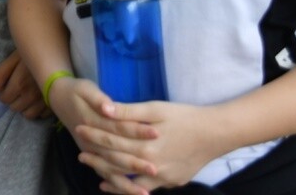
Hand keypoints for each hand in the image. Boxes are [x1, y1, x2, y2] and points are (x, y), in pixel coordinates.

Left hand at [0, 49, 50, 119]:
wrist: (56, 51)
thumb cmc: (33, 52)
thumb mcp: (14, 58)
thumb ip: (1, 73)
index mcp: (19, 84)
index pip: (4, 99)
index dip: (2, 93)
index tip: (6, 87)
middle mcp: (31, 96)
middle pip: (15, 108)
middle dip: (12, 100)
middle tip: (16, 91)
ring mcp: (44, 101)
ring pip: (29, 115)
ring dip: (25, 107)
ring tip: (26, 97)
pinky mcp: (55, 103)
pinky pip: (43, 115)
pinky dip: (39, 110)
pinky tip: (38, 100)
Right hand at [50, 77, 159, 187]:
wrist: (60, 98)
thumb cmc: (77, 92)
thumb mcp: (86, 89)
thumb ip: (98, 99)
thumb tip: (108, 107)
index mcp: (91, 121)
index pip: (118, 128)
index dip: (137, 130)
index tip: (156, 133)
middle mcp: (90, 141)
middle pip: (115, 154)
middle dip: (135, 163)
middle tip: (155, 170)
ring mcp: (90, 151)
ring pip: (109, 169)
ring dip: (126, 183)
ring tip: (144, 193)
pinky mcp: (92, 156)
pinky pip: (105, 174)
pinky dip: (117, 186)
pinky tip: (132, 192)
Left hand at [76, 100, 221, 194]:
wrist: (216, 133)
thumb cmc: (185, 117)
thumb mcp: (156, 109)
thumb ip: (129, 112)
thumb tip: (104, 109)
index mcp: (145, 145)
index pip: (111, 141)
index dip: (93, 135)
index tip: (79, 130)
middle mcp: (152, 165)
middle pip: (117, 163)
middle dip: (97, 159)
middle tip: (80, 156)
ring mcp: (163, 177)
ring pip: (130, 181)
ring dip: (111, 178)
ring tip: (97, 176)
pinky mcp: (172, 182)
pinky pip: (147, 188)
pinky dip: (132, 189)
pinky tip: (124, 187)